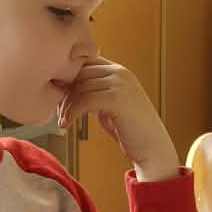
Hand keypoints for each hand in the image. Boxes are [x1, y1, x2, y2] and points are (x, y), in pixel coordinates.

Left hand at [59, 58, 179, 179]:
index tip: (59, 95)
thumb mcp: (109, 105)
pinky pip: (84, 100)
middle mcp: (120, 72)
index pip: (85, 62)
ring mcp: (120, 84)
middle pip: (79, 73)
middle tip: (57, 110)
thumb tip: (67, 87)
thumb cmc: (131, 130)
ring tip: (62, 119)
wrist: (153, 149)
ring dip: (66, 105)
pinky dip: (71, 113)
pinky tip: (66, 124)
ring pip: (79, 87)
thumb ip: (94, 92)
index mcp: (119, 70)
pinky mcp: (117, 98)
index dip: (68, 78)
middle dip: (65, 91)